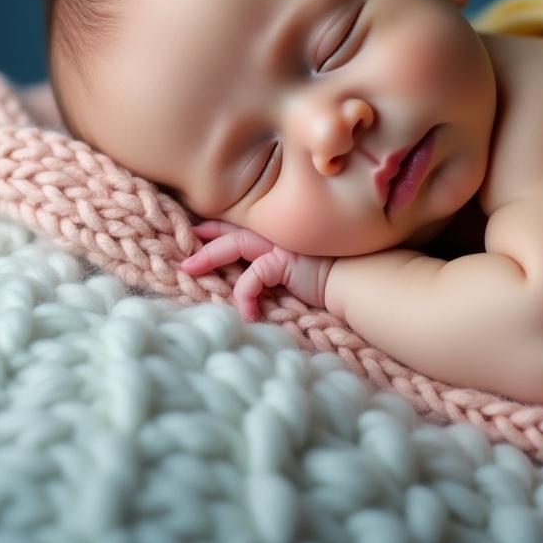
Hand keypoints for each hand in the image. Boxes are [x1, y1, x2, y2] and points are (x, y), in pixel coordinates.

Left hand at [179, 220, 334, 321]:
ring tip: (188, 270)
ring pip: (234, 245)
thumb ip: (279, 268)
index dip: (218, 228)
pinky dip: (245, 296)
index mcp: (279, 234)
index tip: (196, 231)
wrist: (359, 279)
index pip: (243, 227)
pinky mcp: (284, 261)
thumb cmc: (334, 276)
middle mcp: (277, 234)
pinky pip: (253, 279)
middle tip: (183, 246)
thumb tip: (255, 283)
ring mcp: (280, 245)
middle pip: (233, 231)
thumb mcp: (300, 269)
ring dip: (208, 257)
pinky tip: (246, 315)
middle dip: (204, 236)